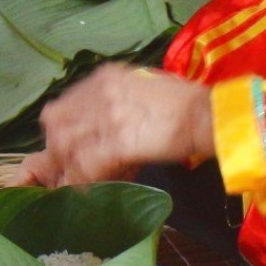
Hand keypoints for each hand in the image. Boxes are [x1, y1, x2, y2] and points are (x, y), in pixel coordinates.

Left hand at [27, 64, 214, 187]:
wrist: (208, 114)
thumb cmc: (185, 103)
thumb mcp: (142, 89)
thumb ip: (117, 102)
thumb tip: (105, 125)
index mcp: (105, 77)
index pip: (65, 103)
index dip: (62, 130)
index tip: (69, 148)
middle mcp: (100, 91)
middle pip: (57, 122)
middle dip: (58, 149)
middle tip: (70, 168)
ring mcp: (107, 115)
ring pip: (66, 145)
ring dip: (69, 166)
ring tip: (81, 181)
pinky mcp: (118, 140)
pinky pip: (87, 163)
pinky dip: (84, 179)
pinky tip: (89, 188)